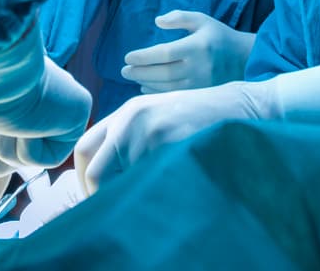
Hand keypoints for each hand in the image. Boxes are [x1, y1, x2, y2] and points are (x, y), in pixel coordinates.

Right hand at [0, 56, 90, 207]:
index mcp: (7, 100)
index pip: (4, 141)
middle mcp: (32, 102)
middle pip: (18, 157)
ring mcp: (54, 109)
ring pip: (26, 161)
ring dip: (2, 153)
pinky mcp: (75, 115)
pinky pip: (46, 158)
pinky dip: (24, 150)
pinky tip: (18, 124)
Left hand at [73, 80, 270, 195]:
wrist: (236, 106)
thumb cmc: (198, 117)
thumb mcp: (156, 116)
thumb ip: (128, 136)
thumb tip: (101, 176)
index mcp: (125, 113)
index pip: (84, 149)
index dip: (83, 178)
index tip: (93, 195)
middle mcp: (129, 121)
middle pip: (95, 171)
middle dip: (98, 196)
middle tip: (109, 212)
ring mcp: (148, 134)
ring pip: (122, 183)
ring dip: (131, 197)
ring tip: (148, 198)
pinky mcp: (168, 146)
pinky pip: (148, 184)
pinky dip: (152, 194)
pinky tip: (167, 191)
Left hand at [121, 10, 255, 92]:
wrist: (245, 59)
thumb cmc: (218, 36)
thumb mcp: (201, 20)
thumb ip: (179, 17)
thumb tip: (157, 21)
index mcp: (197, 47)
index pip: (165, 53)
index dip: (144, 57)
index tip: (127, 57)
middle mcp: (199, 67)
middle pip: (163, 73)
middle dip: (140, 72)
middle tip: (124, 71)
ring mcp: (201, 83)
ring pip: (167, 87)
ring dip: (146, 83)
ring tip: (132, 77)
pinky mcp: (202, 94)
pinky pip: (175, 95)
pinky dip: (157, 92)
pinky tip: (145, 86)